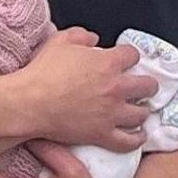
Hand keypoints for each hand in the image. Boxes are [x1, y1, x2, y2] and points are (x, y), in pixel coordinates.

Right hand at [15, 30, 156, 148]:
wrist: (29, 102)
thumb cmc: (43, 71)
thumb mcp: (61, 41)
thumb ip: (81, 35)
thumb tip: (94, 39)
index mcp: (108, 63)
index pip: (133, 55)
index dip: (129, 57)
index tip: (124, 61)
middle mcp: (116, 88)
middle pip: (148, 86)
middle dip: (146, 85)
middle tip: (141, 87)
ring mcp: (111, 114)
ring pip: (142, 114)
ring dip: (141, 110)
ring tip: (137, 110)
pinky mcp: (102, 134)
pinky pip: (129, 141)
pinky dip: (136, 138)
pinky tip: (137, 135)